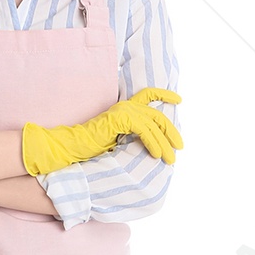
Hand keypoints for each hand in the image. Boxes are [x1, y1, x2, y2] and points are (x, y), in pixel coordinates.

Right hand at [21, 86, 181, 176]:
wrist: (74, 147)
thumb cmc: (93, 148)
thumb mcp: (119, 142)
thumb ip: (133, 137)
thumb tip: (154, 147)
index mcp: (125, 109)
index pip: (148, 95)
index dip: (164, 95)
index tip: (180, 100)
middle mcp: (126, 106)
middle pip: (156, 115)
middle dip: (170, 132)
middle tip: (179, 147)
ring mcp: (123, 110)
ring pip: (152, 124)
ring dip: (164, 143)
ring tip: (170, 159)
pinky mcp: (120, 118)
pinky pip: (143, 129)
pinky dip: (152, 142)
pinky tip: (157, 155)